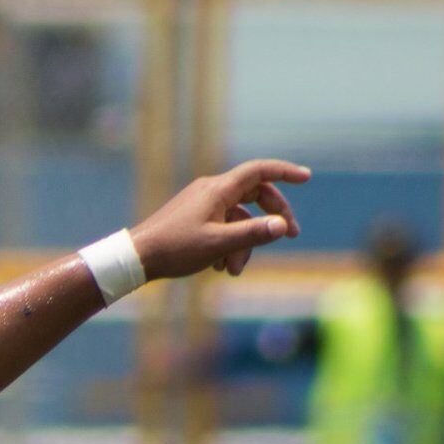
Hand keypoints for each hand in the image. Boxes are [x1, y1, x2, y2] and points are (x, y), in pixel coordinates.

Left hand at [130, 159, 310, 281]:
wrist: (137, 257)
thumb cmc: (175, 249)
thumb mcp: (219, 244)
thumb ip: (253, 234)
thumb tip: (282, 226)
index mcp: (218, 190)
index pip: (259, 171)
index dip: (284, 172)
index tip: (306, 177)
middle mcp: (211, 191)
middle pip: (254, 196)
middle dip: (271, 218)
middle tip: (290, 235)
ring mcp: (202, 204)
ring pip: (238, 218)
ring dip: (244, 244)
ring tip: (234, 271)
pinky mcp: (194, 219)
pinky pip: (222, 227)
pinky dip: (228, 246)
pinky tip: (219, 269)